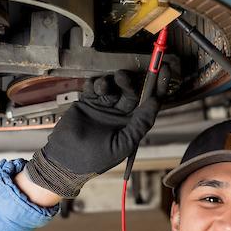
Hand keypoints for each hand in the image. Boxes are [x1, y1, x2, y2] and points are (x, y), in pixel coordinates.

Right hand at [25, 70, 162, 197]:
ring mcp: (104, 106)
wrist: (65, 160)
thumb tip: (155, 102)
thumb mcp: (123, 144)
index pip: (149, 103)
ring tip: (102, 85)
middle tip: (122, 76)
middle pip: (130, 91)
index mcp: (132, 124)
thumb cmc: (96, 158)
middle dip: (128, 82)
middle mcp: (120, 114)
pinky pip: (93, 87)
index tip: (164, 70)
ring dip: (109, 82)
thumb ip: (140, 124)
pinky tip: (92, 86)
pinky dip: (94, 83)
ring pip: (112, 87)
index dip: (158, 87)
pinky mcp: (87, 102)